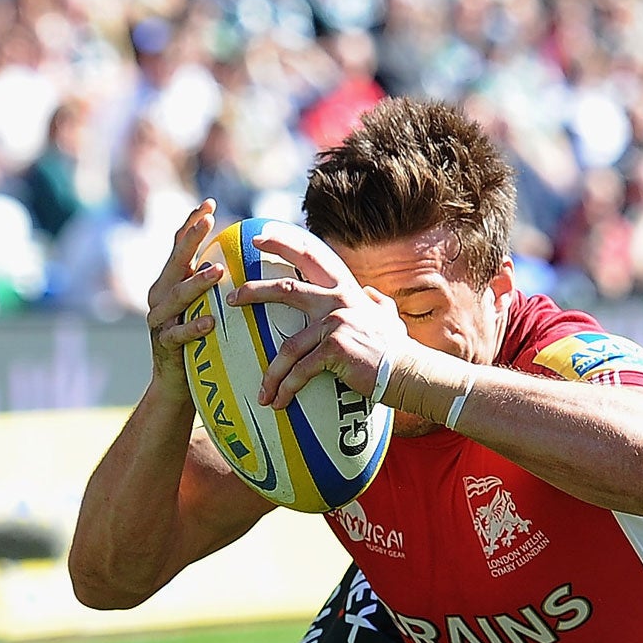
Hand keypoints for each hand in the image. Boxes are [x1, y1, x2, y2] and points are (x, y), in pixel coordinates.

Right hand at [144, 200, 222, 404]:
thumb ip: (219, 285)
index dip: (192, 224)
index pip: (181, 247)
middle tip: (208, 219)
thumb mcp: (208, 307)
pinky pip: (178, 333)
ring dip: (197, 283)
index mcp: (172, 282)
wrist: (177, 385)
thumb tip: (253, 258)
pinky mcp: (164, 345)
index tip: (208, 202)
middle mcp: (161, 295)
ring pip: (176, 296)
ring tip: (217, 272)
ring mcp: (159, 319)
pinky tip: (210, 323)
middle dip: (191, 238)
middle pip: (176, 262)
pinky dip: (193, 327)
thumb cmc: (200, 342)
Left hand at [229, 222, 409, 408]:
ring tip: (262, 389)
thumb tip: (371, 295)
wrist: (411, 372)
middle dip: (254, 291)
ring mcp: (336, 324)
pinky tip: (279, 403)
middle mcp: (339, 301)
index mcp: (347, 291)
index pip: (312, 257)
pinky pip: (300, 371)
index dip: (284, 244)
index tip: (259, 239)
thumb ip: (377, 304)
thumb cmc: (398, 351)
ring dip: (271, 372)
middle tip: (230, 297)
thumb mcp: (389, 318)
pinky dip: (287, 388)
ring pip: (288, 347)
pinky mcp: (335, 350)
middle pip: (287, 289)